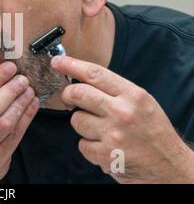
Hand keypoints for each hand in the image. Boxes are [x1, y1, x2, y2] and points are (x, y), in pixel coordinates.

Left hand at [51, 55, 193, 183]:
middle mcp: (122, 112)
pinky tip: (103, 146)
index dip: (72, 65)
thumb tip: (81, 79)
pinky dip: (88, 145)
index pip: (95, 74)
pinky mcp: (105, 155)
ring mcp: (112, 134)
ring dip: (82, 124)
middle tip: (69, 98)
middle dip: (68, 95)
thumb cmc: (153, 132)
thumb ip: (113, 91)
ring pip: (76, 120)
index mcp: (133, 95)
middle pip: (78, 93)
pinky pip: (81, 144)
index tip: (57, 61)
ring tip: (100, 129)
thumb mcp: (141, 103)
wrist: (169, 166)